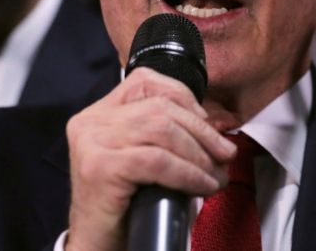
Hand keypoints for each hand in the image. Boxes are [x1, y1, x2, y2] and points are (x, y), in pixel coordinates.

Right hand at [65, 68, 235, 250]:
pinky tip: (202, 187)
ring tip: (216, 176)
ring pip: (163, 131)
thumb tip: (213, 132)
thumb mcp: (143, 159)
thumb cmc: (125, 206)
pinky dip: (188, 174)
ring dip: (200, 155)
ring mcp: (92, 143)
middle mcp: (91, 123)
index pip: (145, 81)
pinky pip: (158, 161)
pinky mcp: (100, 168)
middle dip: (202, 132)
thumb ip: (164, 135)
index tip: (207, 124)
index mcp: (99, 113)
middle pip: (160, 108)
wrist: (98, 246)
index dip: (183, 97)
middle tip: (224, 156)